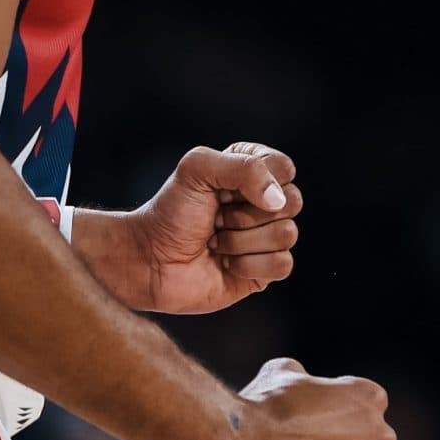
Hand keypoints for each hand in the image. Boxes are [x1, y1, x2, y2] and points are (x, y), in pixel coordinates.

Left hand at [98, 142, 302, 314]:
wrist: (148, 259)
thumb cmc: (170, 212)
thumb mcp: (197, 169)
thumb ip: (244, 168)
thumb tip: (278, 201)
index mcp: (251, 172)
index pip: (284, 168)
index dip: (259, 180)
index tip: (224, 188)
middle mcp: (263, 204)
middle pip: (292, 202)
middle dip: (247, 213)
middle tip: (217, 218)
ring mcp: (266, 238)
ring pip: (287, 234)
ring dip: (242, 241)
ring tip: (216, 241)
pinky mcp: (264, 271)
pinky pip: (282, 265)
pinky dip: (249, 265)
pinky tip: (225, 264)